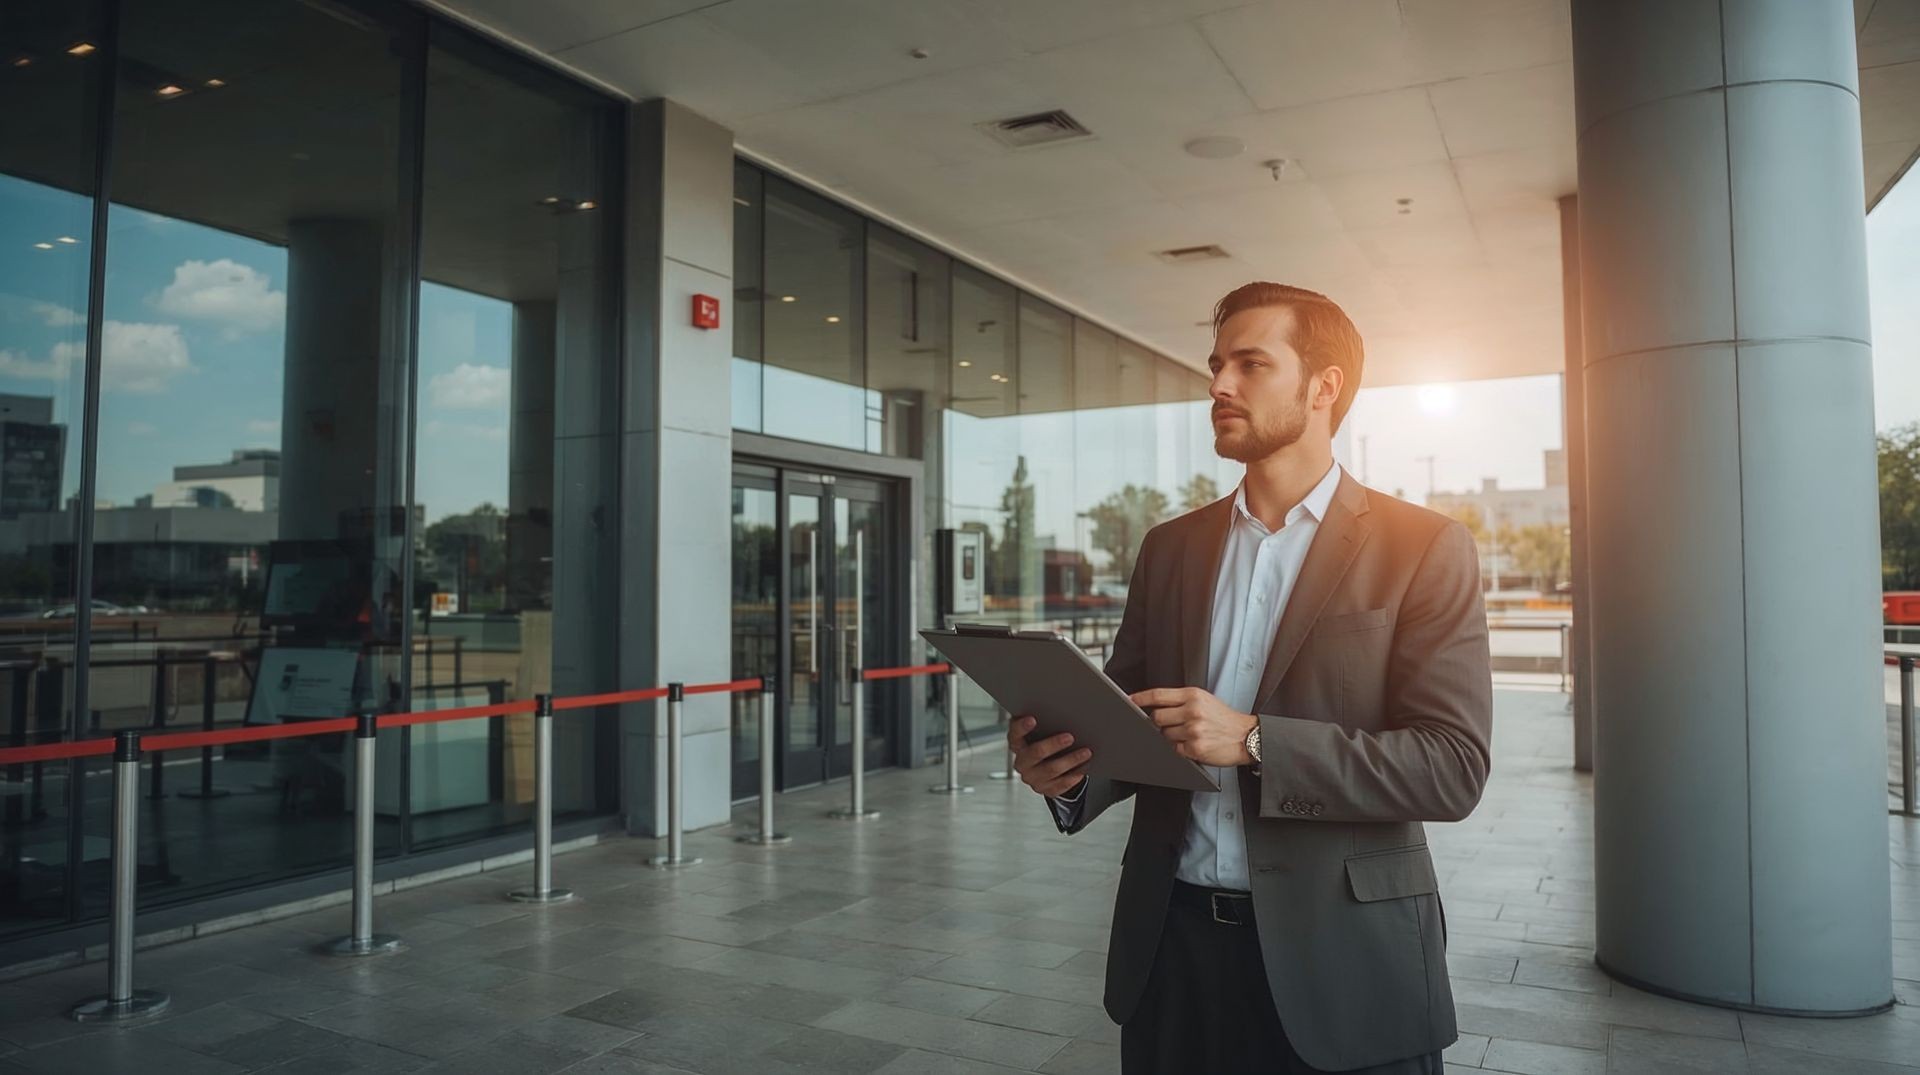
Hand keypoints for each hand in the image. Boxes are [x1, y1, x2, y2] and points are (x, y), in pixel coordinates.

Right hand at [1006, 715, 1091, 797]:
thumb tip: (1057, 703)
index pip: (1015, 734)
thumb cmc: (1043, 741)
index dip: (1022, 727)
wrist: (1045, 766)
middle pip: (1035, 753)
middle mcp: (1022, 762)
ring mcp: (1033, 778)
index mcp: (1017, 744)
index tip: (1032, 719)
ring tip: (1086, 752)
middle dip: (1053, 745)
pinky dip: (1073, 777)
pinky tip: (1083, 769)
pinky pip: (1059, 785)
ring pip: (1051, 770)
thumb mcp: (1038, 730)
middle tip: (1070, 737)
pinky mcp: (1045, 789)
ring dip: (1070, 760)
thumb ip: (1041, 719)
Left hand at [1131, 687, 1255, 766]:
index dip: (1140, 698)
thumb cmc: (1224, 719)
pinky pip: (1175, 749)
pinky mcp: (1195, 748)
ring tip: (1188, 734)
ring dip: (1171, 736)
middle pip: (1156, 717)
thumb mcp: (1204, 700)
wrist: (1247, 736)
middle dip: (1159, 722)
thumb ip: (1181, 701)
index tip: (1130, 700)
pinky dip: (1180, 748)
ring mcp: (1193, 730)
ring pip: (1164, 734)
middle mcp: (1192, 711)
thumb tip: (1155, 705)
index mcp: (1193, 695)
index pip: (1159, 695)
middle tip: (1171, 724)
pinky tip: (1192, 744)